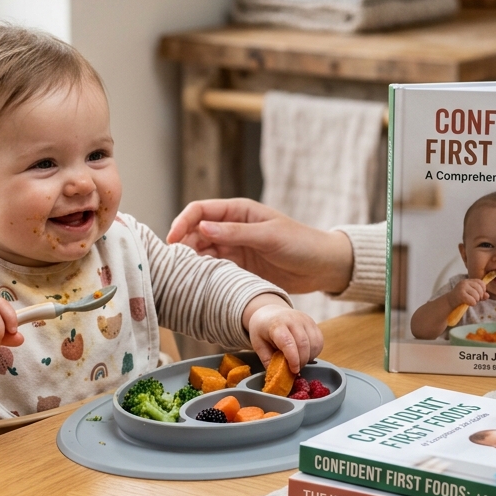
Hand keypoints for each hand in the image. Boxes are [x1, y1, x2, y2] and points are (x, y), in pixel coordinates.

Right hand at [167, 198, 352, 294]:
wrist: (322, 267)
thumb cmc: (300, 243)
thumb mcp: (269, 236)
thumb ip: (235, 232)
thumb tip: (202, 227)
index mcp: (238, 211)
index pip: (200, 211)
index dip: (183, 223)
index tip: (172, 241)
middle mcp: (231, 228)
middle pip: (196, 233)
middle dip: (183, 246)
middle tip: (173, 265)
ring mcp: (234, 248)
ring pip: (202, 253)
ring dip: (191, 262)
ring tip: (182, 277)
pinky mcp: (238, 268)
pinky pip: (214, 270)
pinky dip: (203, 275)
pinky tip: (198, 285)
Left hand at [243, 296, 323, 372]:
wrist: (270, 312)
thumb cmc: (263, 330)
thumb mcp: (258, 344)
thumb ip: (268, 360)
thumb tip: (278, 376)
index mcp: (276, 325)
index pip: (288, 342)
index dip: (293, 359)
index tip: (294, 370)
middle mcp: (293, 319)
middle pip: (304, 344)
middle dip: (302, 361)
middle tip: (295, 369)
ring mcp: (305, 320)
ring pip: (314, 343)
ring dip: (309, 357)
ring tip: (299, 361)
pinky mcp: (313, 323)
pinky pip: (319, 341)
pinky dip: (315, 352)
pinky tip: (305, 354)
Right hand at [448, 277, 487, 311]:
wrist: (449, 301)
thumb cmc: (461, 298)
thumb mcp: (472, 294)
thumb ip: (480, 294)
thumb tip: (487, 295)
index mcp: (468, 281)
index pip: (481, 282)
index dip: (483, 289)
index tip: (479, 294)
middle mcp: (465, 282)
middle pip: (479, 289)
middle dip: (480, 296)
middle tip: (475, 299)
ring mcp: (462, 288)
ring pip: (476, 295)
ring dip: (476, 301)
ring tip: (471, 301)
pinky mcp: (460, 294)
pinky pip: (472, 300)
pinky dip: (472, 303)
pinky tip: (469, 303)